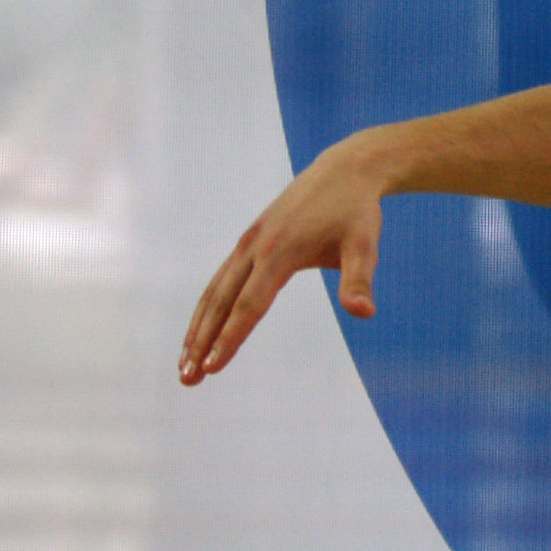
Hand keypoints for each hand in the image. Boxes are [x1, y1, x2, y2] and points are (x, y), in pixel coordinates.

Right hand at [180, 137, 389, 384]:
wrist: (345, 171)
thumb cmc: (356, 213)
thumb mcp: (365, 246)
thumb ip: (359, 281)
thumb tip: (365, 313)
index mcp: (280, 252)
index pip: (250, 305)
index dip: (230, 338)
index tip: (212, 368)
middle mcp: (255, 248)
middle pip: (221, 302)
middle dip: (202, 341)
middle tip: (188, 379)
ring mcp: (248, 243)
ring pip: (214, 291)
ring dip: (197, 327)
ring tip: (185, 363)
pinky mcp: (248, 241)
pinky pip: (220, 279)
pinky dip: (207, 307)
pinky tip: (202, 330)